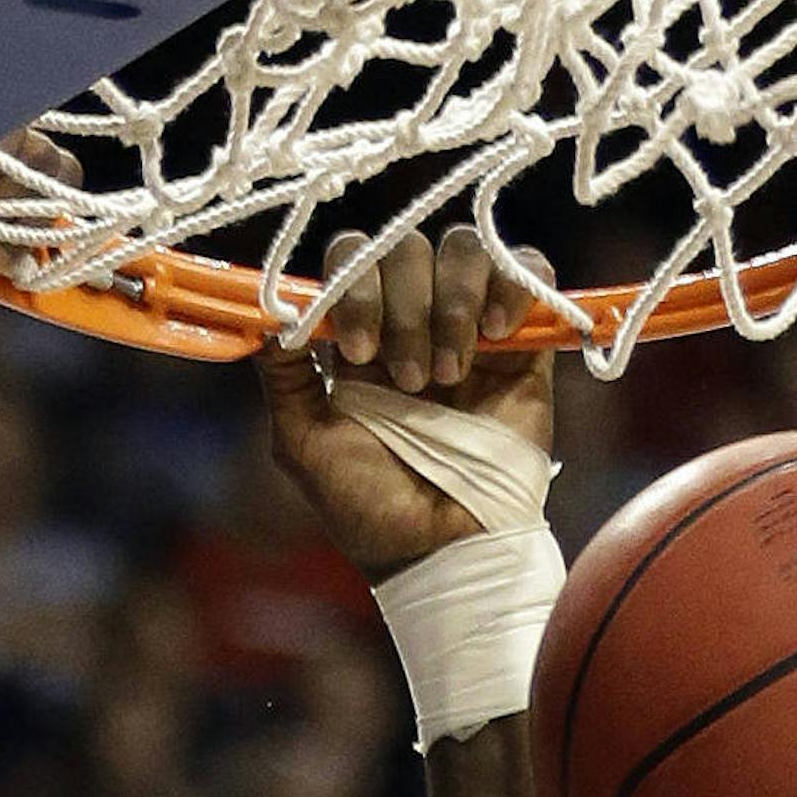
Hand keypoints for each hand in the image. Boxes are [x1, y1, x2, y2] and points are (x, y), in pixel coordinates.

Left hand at [258, 229, 555, 582]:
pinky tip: (496, 334)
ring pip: (464, 249)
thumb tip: (268, 316)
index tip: (357, 351)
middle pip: (406, 246)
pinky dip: (513, 284)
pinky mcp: (524, 343)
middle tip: (410, 382)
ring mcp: (469, 328)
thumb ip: (282, 377)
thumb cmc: (369, 508)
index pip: (352, 258)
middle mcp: (412, 320)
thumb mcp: (304, 445)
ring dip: (452, 304)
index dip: (353, 285)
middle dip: (404, 307)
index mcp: (358, 337)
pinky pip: (528, 269)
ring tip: (450, 374)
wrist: (442, 549)